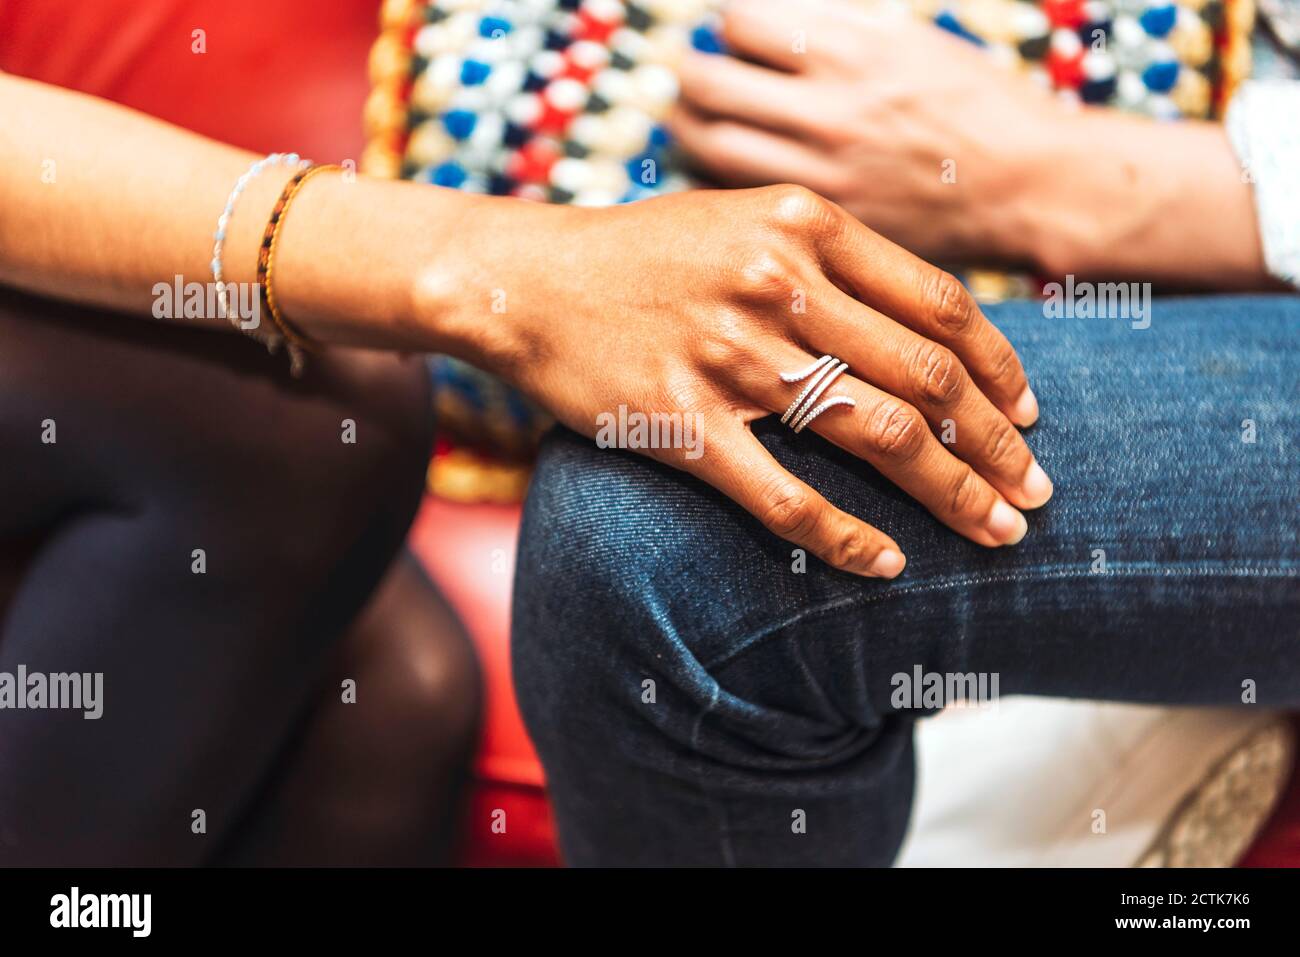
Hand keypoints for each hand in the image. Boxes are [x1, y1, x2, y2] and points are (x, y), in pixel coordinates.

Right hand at [432, 185, 1051, 578]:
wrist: (527, 280)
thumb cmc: (644, 253)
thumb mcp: (746, 219)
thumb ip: (834, 257)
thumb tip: (929, 329)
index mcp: (805, 226)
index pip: (941, 306)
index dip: (1002, 370)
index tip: (1030, 416)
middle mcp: (778, 285)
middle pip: (928, 378)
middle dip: (999, 446)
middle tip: (1036, 492)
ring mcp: (729, 357)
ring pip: (878, 437)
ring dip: (953, 495)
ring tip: (996, 533)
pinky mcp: (681, 424)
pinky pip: (787, 500)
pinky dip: (850, 540)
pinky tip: (889, 565)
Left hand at [669, 0, 1068, 265]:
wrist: (1027, 186)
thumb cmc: (975, 104)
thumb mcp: (908, 39)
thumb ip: (833, 27)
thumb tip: (763, 20)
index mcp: (852, 49)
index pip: (740, 21)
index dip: (724, 22)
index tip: (726, 29)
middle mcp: (827, 109)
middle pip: (709, 83)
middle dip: (686, 71)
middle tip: (687, 71)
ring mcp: (821, 170)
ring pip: (710, 145)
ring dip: (685, 126)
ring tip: (685, 117)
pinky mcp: (823, 219)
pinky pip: (740, 194)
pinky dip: (714, 174)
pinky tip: (717, 165)